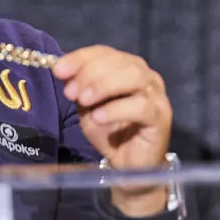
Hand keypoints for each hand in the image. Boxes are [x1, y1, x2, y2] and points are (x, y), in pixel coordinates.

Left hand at [52, 46, 172, 214]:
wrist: (128, 167)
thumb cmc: (110, 133)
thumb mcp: (87, 107)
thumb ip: (79, 87)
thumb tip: (62, 70)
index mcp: (127, 67)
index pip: (104, 52)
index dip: (81, 58)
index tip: (58, 70)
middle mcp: (145, 76)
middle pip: (119, 62)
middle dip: (90, 73)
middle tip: (71, 92)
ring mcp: (156, 95)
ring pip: (133, 77)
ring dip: (104, 85)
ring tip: (84, 101)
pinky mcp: (161, 117)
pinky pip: (141, 106)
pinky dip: (116, 109)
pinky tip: (99, 117)